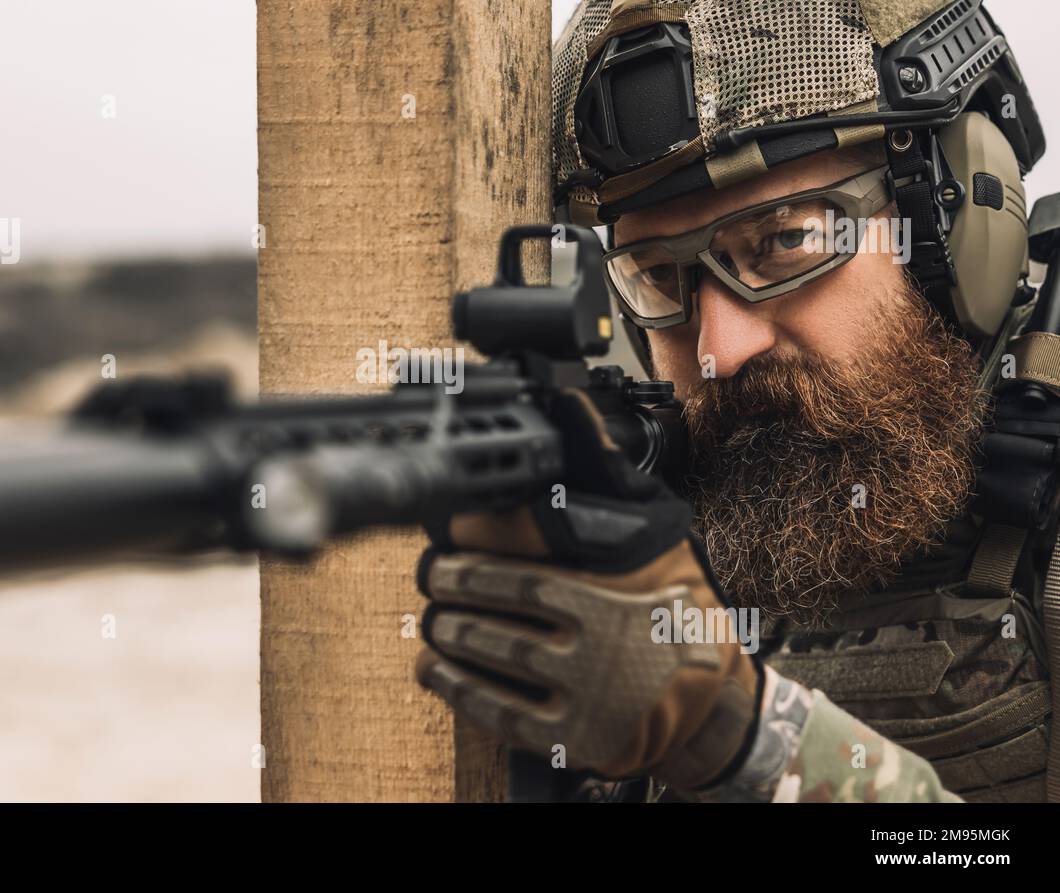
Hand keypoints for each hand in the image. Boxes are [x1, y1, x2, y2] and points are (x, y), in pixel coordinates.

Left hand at [415, 389, 761, 788]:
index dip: (473, 537)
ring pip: (489, 652)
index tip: (450, 528)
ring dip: (446, 630)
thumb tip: (569, 404)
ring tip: (433, 617)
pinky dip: (454, 686)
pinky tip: (434, 667)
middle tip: (431, 572)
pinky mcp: (571, 735)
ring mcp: (583, 689)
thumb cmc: (673, 601)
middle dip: (449, 583)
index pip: (522, 549)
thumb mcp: (654, 529)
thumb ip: (604, 470)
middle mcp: (597, 635)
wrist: (710, 698)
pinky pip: (496, 709)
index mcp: (611, 579)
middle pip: (494, 601)